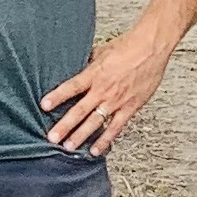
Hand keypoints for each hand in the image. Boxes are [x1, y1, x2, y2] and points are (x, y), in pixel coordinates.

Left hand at [42, 29, 169, 158]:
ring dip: (81, 136)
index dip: (57, 96)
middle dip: (65, 125)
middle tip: (52, 137)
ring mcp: (116, 101)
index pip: (72, 87)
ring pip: (95, 122)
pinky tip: (95, 150)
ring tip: (68, 147)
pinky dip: (105, 139)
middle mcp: (103, 89)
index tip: (45, 106)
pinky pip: (115, 127)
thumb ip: (89, 63)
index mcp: (95, 74)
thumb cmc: (129, 46)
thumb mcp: (102, 51)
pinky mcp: (130, 107)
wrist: (151, 48)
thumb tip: (77, 66)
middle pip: (80, 110)